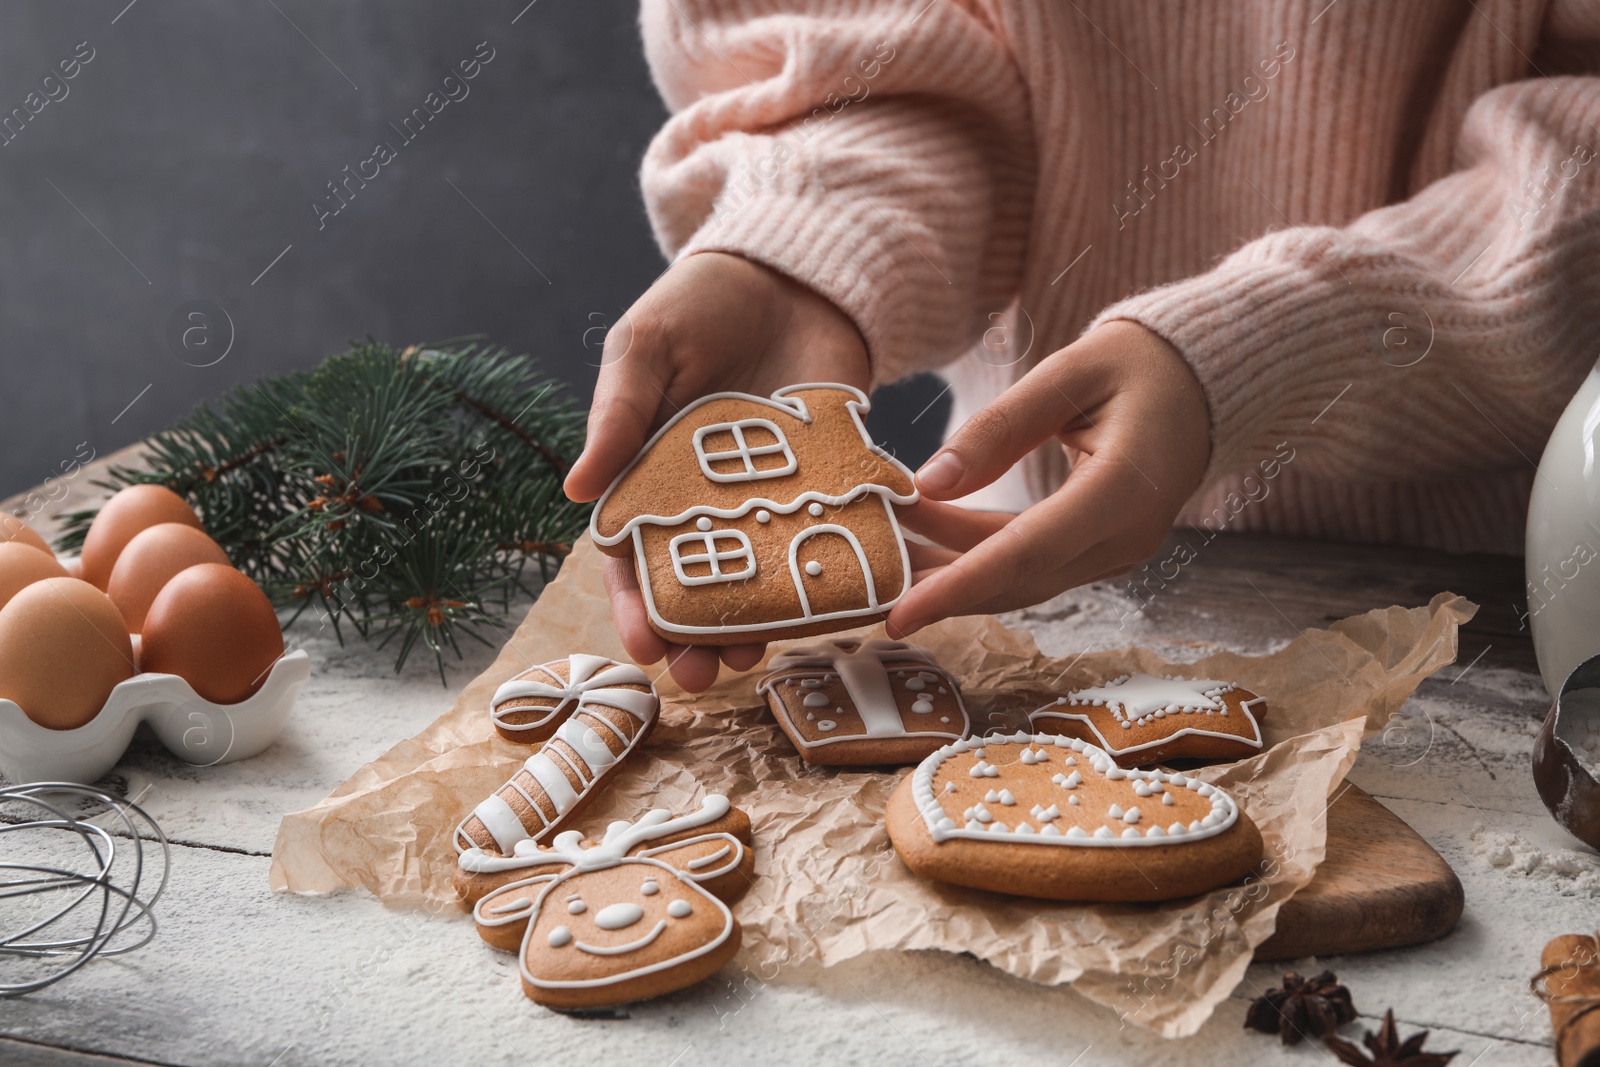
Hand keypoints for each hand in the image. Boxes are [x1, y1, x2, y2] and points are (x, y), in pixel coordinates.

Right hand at [565, 252, 869, 691]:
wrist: (792, 272)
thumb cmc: (699, 304)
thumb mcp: (644, 348)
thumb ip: (619, 415)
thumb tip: (576, 491)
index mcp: (650, 476)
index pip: (633, 557)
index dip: (634, 606)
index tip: (642, 648)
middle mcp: (708, 502)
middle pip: (696, 585)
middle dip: (693, 636)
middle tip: (700, 676)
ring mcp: (768, 498)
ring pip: (758, 578)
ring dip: (755, 625)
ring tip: (755, 660)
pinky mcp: (826, 484)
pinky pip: (824, 540)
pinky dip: (825, 577)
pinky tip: (828, 610)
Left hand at [886, 320, 1209, 634]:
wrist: (1206, 378)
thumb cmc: (1143, 362)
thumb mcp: (1068, 372)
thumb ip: (999, 427)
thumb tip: (929, 481)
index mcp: (1122, 491)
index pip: (1026, 553)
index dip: (957, 587)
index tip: (899, 613)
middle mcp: (1124, 536)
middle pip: (1016, 579)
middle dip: (937, 585)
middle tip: (865, 582)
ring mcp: (1116, 547)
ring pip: (1019, 577)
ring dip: (950, 569)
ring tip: (882, 550)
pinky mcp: (1101, 545)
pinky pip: (1031, 561)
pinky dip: (976, 554)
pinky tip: (925, 534)